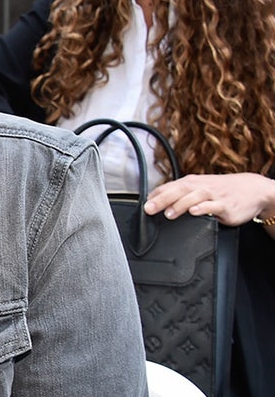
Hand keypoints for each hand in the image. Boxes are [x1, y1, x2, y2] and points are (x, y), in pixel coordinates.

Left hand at [144, 172, 274, 226]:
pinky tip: (194, 212)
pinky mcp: (225, 205)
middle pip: (178, 190)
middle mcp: (201, 187)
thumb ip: (181, 195)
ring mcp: (213, 195)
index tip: (143, 204)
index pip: (170, 187)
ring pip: (193, 197)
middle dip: (162, 200)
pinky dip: (202, 208)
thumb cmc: (222, 190)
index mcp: (192, 183)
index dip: (155, 195)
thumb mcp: (200, 189)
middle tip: (148, 209)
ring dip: (179, 205)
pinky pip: (212, 206)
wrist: (253, 189)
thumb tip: (156, 201)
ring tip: (168, 213)